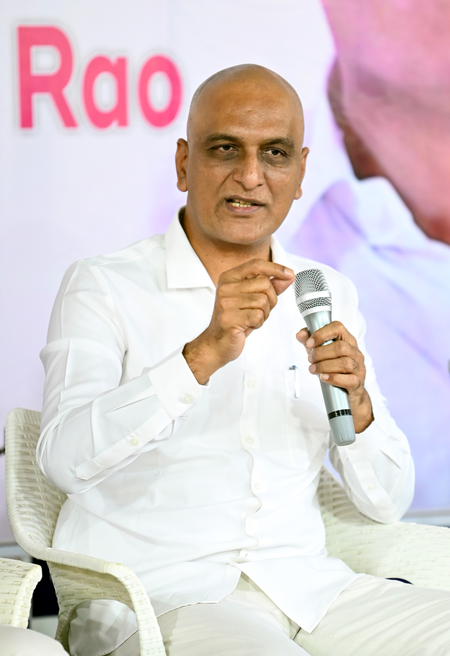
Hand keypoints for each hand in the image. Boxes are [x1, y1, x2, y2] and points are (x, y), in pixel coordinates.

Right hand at [184, 259, 294, 383]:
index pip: (256, 265)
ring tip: (252, 319)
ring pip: (263, 300)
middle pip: (264, 283)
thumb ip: (271, 286)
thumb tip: (289, 275)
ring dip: (264, 313)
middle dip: (271, 299)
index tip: (289, 274)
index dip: (275, 268)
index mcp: (229, 278)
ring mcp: (225, 302)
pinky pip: (258, 315)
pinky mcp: (229, 318)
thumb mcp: (254, 299)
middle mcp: (225, 287)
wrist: (217, 342)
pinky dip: (259, 322)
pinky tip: (249, 325)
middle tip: (261, 310)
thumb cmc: (237, 319)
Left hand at [296, 321, 373, 432]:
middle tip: (310, 360)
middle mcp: (355, 353)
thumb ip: (310, 343)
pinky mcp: (358, 383)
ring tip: (314, 370)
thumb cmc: (335, 370)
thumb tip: (300, 334)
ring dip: (324, 366)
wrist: (348, 394)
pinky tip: (323, 378)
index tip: (309, 343)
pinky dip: (333, 378)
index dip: (321, 333)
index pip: (338, 328)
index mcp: (347, 341)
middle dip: (320, 353)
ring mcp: (359, 368)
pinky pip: (349, 379)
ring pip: (345, 363)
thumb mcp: (321, 354)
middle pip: (340, 347)